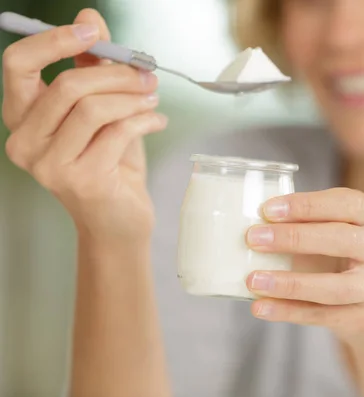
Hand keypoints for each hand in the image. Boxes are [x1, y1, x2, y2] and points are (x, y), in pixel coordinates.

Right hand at [2, 9, 166, 240]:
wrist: (118, 220)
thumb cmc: (108, 162)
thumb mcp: (100, 109)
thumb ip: (91, 65)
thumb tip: (89, 16)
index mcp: (22, 118)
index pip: (17, 64)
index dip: (54, 40)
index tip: (93, 32)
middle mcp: (25, 142)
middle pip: (67, 85)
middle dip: (116, 73)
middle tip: (147, 73)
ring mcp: (50, 166)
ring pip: (95, 109)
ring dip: (134, 97)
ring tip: (153, 98)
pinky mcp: (82, 181)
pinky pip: (118, 132)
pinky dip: (145, 120)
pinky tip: (157, 120)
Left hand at [245, 187, 363, 344]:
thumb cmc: (344, 253)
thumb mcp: (334, 228)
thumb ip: (304, 222)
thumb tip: (255, 224)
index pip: (345, 204)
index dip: (307, 205)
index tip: (268, 209)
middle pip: (342, 240)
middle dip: (294, 238)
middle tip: (254, 239)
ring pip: (335, 287)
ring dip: (290, 284)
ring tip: (254, 280)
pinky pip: (324, 316)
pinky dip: (289, 311)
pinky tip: (262, 307)